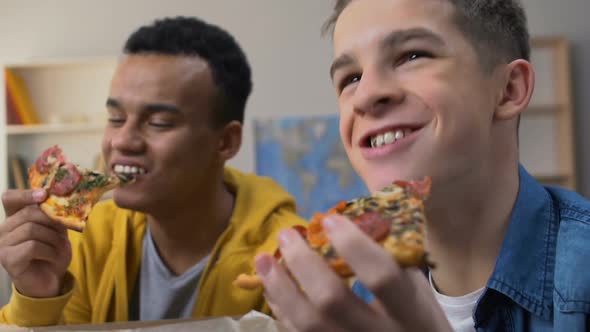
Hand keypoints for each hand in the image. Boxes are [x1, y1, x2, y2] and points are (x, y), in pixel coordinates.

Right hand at [0, 189, 71, 297]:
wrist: (50, 281)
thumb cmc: (52, 253)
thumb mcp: (56, 231)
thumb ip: (53, 215)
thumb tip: (59, 199)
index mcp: (15, 219)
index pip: (10, 198)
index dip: (25, 194)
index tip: (44, 194)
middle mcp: (4, 230)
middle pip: (28, 214)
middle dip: (52, 221)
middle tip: (64, 233)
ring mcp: (2, 245)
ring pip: (31, 229)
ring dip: (53, 238)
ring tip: (61, 248)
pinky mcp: (7, 259)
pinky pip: (32, 246)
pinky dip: (49, 251)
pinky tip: (53, 257)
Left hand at [255, 214, 451, 331]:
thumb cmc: (418, 322)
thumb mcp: (417, 292)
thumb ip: (393, 260)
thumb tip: (354, 218)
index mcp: (410, 313)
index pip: (381, 276)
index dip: (354, 246)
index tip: (331, 219)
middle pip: (331, 301)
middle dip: (303, 263)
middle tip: (287, 234)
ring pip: (306, 324)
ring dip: (279, 287)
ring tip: (263, 259)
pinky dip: (281, 311)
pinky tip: (272, 289)